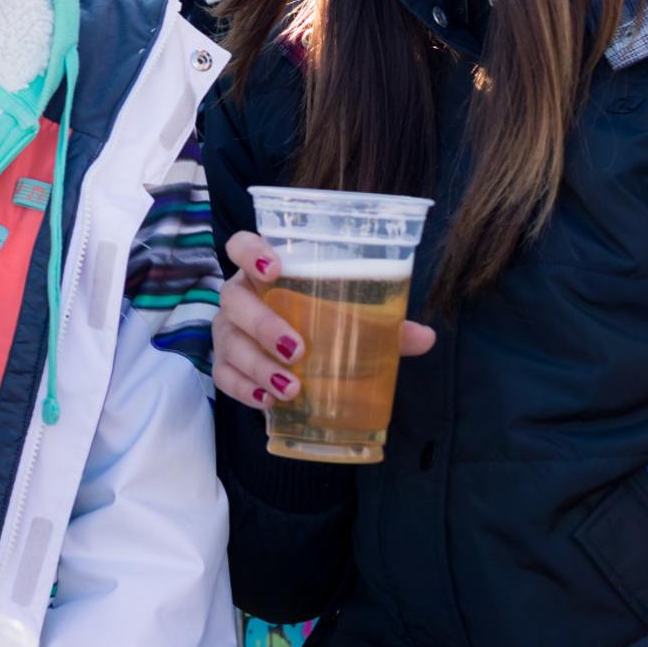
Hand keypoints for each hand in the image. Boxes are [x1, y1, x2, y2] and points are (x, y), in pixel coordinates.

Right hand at [213, 229, 436, 412]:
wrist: (287, 353)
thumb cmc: (316, 321)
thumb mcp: (346, 317)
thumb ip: (381, 323)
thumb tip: (425, 337)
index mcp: (264, 272)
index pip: (240, 245)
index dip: (250, 252)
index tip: (274, 269)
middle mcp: (239, 296)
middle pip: (234, 299)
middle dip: (262, 323)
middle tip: (296, 348)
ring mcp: (227, 330)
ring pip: (228, 341)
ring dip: (257, 365)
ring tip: (291, 388)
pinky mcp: (222, 363)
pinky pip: (222, 375)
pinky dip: (243, 389)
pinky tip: (267, 401)